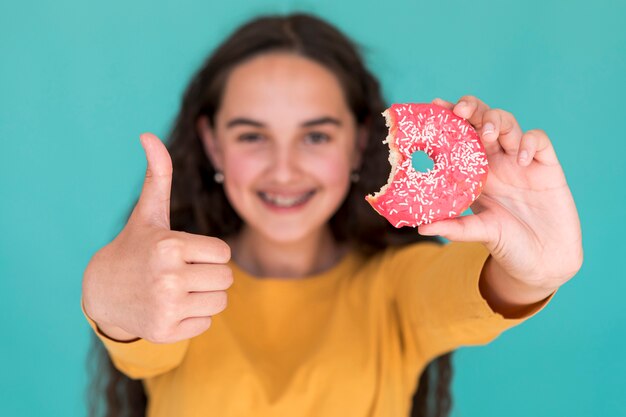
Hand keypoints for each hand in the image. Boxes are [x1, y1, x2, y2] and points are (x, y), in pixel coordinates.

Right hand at [82, 133, 231, 343]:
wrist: (104, 291)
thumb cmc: (135, 247)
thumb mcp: (149, 213)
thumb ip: (158, 175)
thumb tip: (148, 134)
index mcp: (170, 246)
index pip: (224, 253)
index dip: (208, 252)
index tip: (185, 252)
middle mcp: (169, 278)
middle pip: (227, 278)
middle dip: (209, 274)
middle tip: (182, 272)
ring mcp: (167, 308)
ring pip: (220, 302)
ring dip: (205, 296)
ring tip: (177, 289)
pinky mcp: (166, 332)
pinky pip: (206, 324)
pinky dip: (193, 318)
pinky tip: (170, 308)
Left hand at [418, 96, 582, 288]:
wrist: (542, 261)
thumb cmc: (508, 243)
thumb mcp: (478, 232)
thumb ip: (453, 227)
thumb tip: (421, 227)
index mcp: (475, 171)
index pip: (461, 135)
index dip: (449, 118)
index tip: (434, 106)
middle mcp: (497, 161)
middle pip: (484, 120)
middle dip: (473, 108)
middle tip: (461, 111)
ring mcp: (522, 161)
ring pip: (509, 124)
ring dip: (497, 121)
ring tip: (488, 134)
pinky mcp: (547, 167)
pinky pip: (539, 140)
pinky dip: (529, 142)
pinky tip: (520, 159)